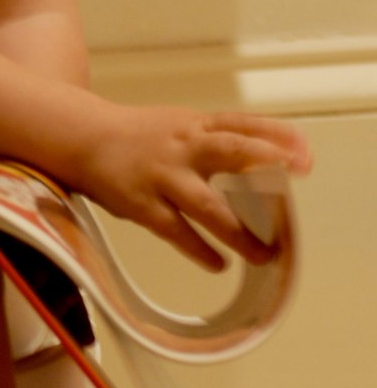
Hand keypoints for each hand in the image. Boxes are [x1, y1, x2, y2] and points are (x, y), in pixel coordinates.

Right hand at [75, 106, 311, 270]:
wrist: (82, 137)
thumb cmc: (139, 137)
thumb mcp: (180, 127)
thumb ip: (216, 143)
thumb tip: (264, 168)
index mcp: (196, 125)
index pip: (243, 124)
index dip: (277, 136)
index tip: (305, 154)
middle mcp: (183, 146)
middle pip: (231, 150)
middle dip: (266, 162)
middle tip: (296, 179)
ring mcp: (162, 175)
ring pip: (207, 204)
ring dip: (238, 232)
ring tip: (263, 254)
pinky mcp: (142, 204)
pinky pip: (175, 231)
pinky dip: (199, 249)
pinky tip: (217, 263)